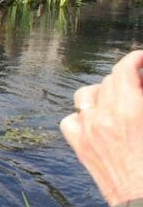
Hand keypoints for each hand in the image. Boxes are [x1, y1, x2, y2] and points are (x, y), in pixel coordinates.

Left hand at [61, 50, 142, 206]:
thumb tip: (139, 87)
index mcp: (130, 111)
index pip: (124, 69)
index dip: (135, 59)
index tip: (142, 59)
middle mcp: (104, 117)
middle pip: (109, 80)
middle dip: (126, 79)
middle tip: (140, 85)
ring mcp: (88, 131)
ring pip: (86, 95)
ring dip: (103, 93)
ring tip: (119, 100)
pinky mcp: (80, 147)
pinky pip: (71, 120)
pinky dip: (83, 116)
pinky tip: (98, 121)